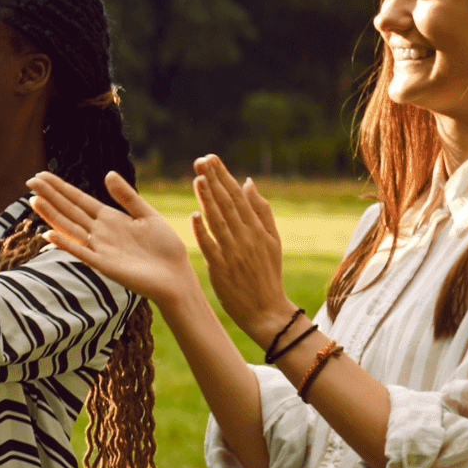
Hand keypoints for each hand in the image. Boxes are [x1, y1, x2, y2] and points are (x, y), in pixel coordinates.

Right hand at [26, 171, 197, 308]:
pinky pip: (81, 252)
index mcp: (110, 218)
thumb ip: (127, 197)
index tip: (42, 176)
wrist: (176, 275)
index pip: (79, 200)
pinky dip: (65, 244)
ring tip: (34, 201)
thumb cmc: (165, 247)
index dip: (60, 188)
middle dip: (50, 196)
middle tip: (30, 181)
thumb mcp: (147, 215)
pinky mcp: (104, 265)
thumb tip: (108, 174)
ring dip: (51, 215)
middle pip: (69, 211)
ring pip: (70, 228)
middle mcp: (100, 232)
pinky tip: (49, 235)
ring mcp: (100, 248)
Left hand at [185, 155, 296, 343]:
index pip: (238, 196)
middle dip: (214, 180)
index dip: (223, 176)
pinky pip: (211, 246)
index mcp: (258, 228)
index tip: (210, 158)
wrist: (266, 309)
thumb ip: (261, 211)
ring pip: (218, 221)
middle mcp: (246, 237)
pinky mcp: (221, 268)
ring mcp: (234, 252)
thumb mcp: (273, 240)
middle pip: (227, 203)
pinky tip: (194, 215)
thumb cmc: (268, 273)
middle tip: (200, 160)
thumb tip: (247, 182)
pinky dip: (203, 231)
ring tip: (197, 179)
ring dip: (207, 199)